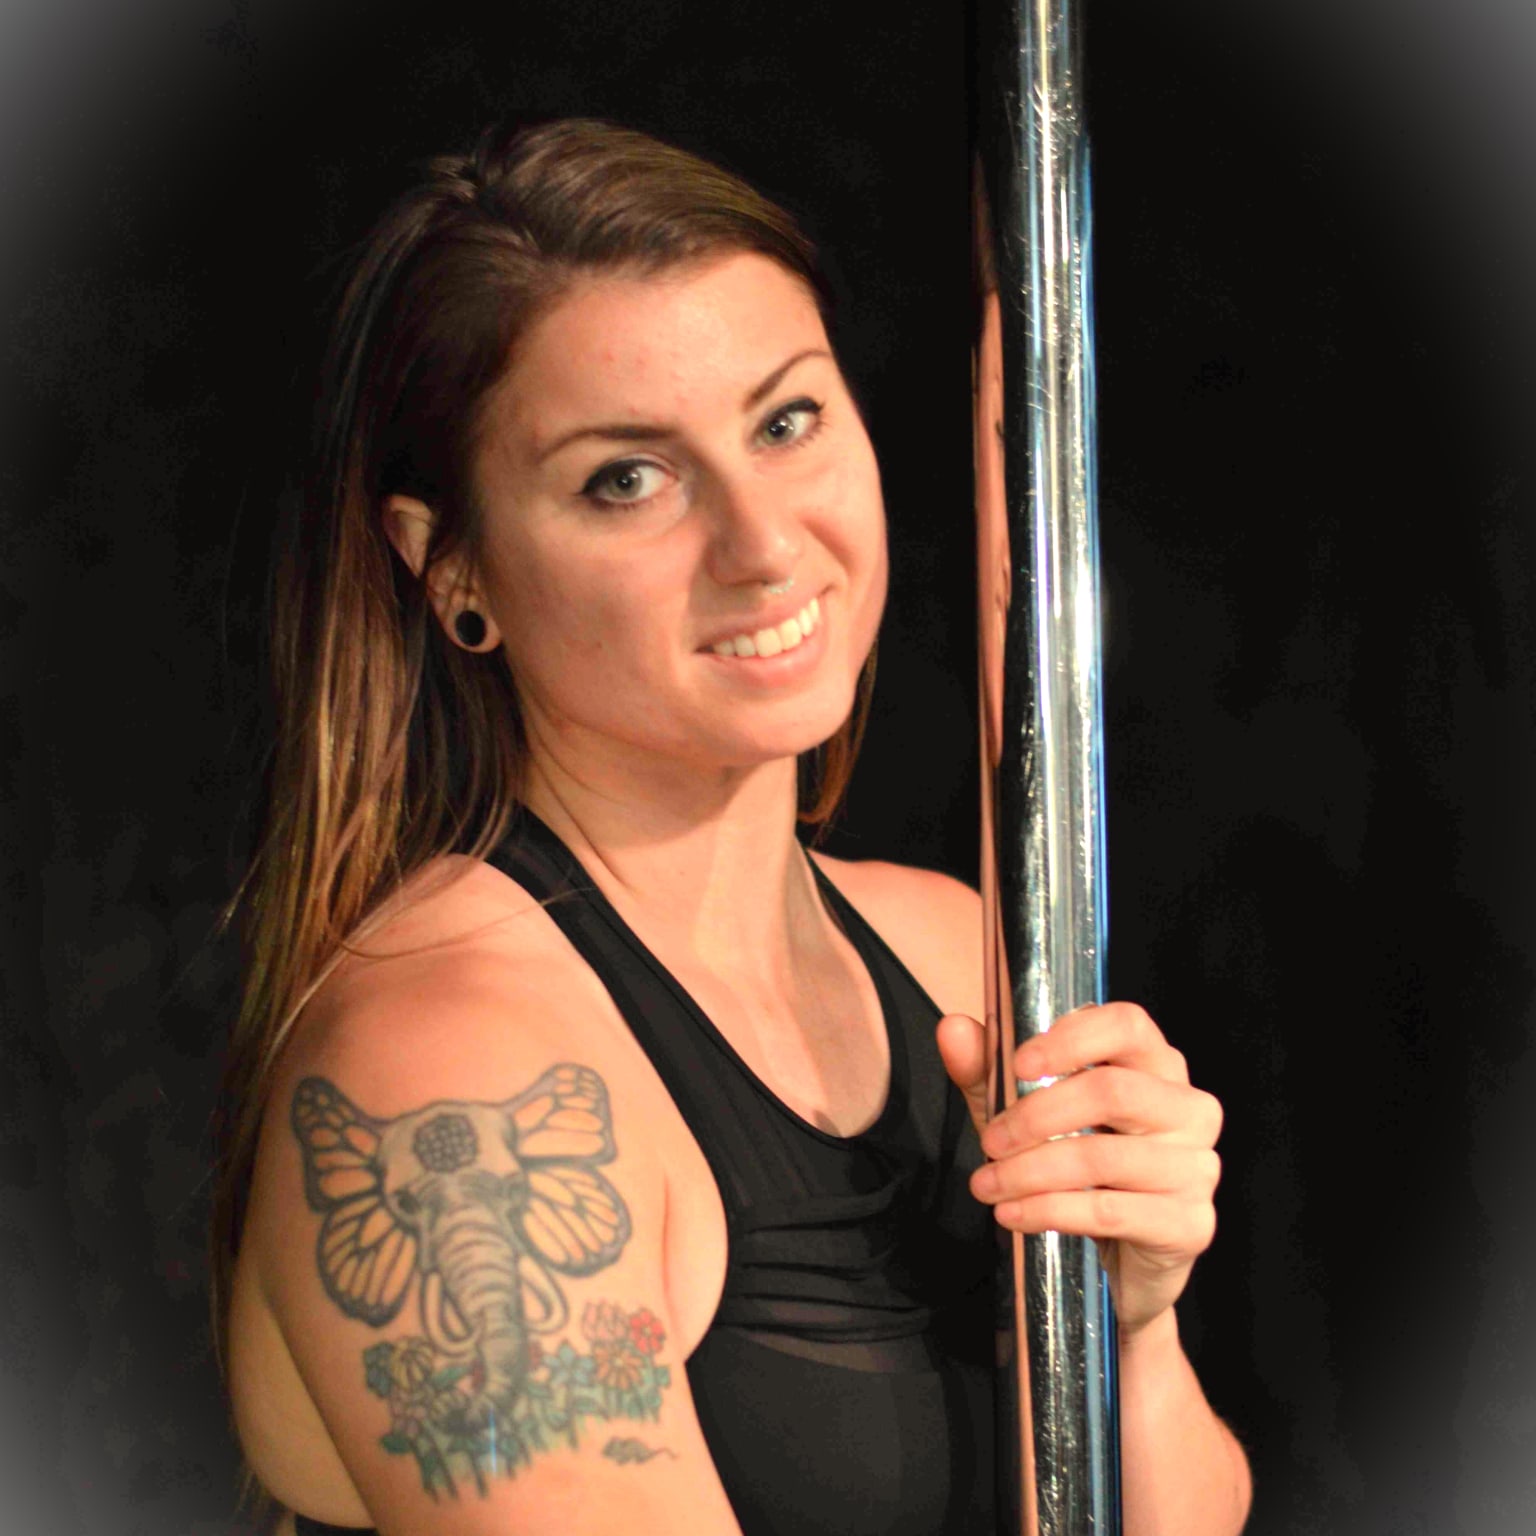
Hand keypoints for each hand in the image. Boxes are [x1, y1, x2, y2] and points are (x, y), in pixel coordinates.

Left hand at [936, 1003, 1222, 1338]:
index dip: (1072, 1037)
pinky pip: (1109, 1212)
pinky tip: (1011, 1215)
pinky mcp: (1191, 1224)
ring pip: (1102, 1156)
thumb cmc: (1076, 1170)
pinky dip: (1048, 1211)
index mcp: (1155, 1065)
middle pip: (1112, 1091)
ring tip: (985, 1186)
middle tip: (989, 1142)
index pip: (1128, 1025)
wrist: (1120, 1265)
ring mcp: (1197, 1167)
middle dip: (1036, 1117)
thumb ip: (989, 1071)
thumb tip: (952, 1027)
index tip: (1018, 1063)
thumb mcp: (1023, 1115)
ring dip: (1030, 1172)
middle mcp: (1188, 1108)